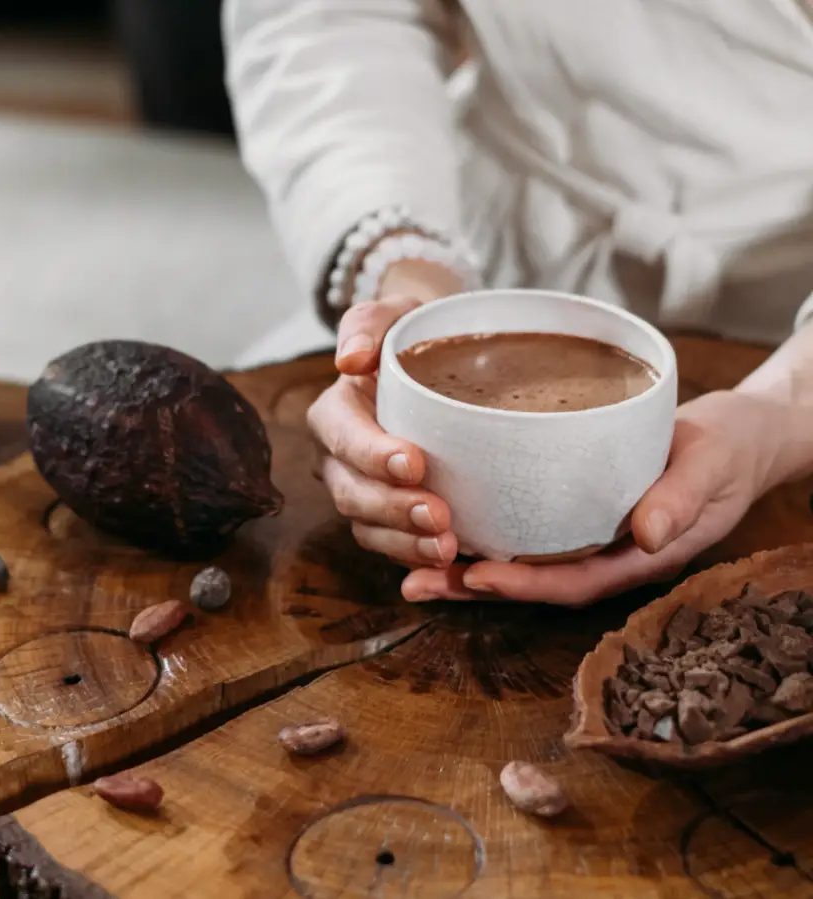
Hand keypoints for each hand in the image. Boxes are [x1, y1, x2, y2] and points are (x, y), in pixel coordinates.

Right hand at [308, 259, 468, 587]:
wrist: (434, 362)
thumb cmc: (412, 336)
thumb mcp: (392, 315)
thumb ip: (367, 324)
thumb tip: (350, 359)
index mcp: (335, 414)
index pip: (343, 438)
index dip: (372, 455)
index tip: (415, 463)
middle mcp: (339, 460)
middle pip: (352, 493)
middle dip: (392, 510)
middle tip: (439, 517)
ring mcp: (361, 492)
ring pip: (368, 528)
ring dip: (404, 543)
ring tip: (448, 548)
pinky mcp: (388, 516)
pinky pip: (392, 545)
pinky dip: (415, 558)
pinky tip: (450, 564)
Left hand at [404, 389, 783, 605]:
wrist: (737, 436)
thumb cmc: (729, 452)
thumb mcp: (713, 468)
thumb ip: (683, 499)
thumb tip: (647, 535)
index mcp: (638, 557)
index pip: (575, 582)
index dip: (526, 585)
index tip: (478, 577)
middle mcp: (604, 554)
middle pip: (533, 580)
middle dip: (473, 586)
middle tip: (416, 584)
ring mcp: (587, 535)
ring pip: (520, 559)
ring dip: (465, 566)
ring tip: (408, 565)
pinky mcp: (573, 509)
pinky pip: (524, 529)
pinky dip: (484, 531)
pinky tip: (440, 521)